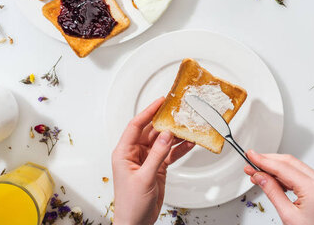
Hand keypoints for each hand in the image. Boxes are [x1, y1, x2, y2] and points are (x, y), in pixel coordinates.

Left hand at [112, 97, 194, 224]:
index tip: (160, 102)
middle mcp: (135, 153)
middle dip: (165, 122)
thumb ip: (156, 155)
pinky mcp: (157, 167)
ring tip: (187, 126)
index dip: (148, 112)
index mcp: (124, 152)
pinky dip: (179, 148)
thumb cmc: (130, 204)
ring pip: (162, 141)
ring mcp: (147, 160)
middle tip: (178, 111)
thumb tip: (165, 135)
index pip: (136, 125)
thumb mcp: (144, 178)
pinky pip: (169, 153)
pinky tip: (189, 143)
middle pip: (151, 131)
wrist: (135, 223)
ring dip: (175, 135)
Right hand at [244, 151, 313, 224]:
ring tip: (258, 172)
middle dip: (267, 161)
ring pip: (293, 166)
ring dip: (274, 167)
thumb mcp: (288, 215)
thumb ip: (273, 192)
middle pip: (288, 162)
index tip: (251, 156)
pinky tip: (272, 178)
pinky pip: (299, 173)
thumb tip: (260, 177)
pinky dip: (284, 174)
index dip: (264, 161)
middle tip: (251, 163)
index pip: (283, 167)